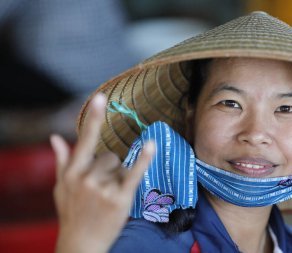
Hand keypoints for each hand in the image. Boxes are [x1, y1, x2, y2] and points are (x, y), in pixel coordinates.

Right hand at [51, 94, 154, 252]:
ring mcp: (103, 189)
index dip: (94, 119)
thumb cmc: (71, 213)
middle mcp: (86, 178)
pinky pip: (134, 174)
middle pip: (109, 156)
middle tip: (102, 189)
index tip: (101, 98)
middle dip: (109, 169)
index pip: (85, 140)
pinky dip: (143, 160)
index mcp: (72, 173)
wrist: (81, 244)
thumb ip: (61, 160)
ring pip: (121, 167)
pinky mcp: (120, 199)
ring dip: (119, 178)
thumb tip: (55, 137)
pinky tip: (152, 145)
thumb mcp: (61, 188)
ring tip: (108, 197)